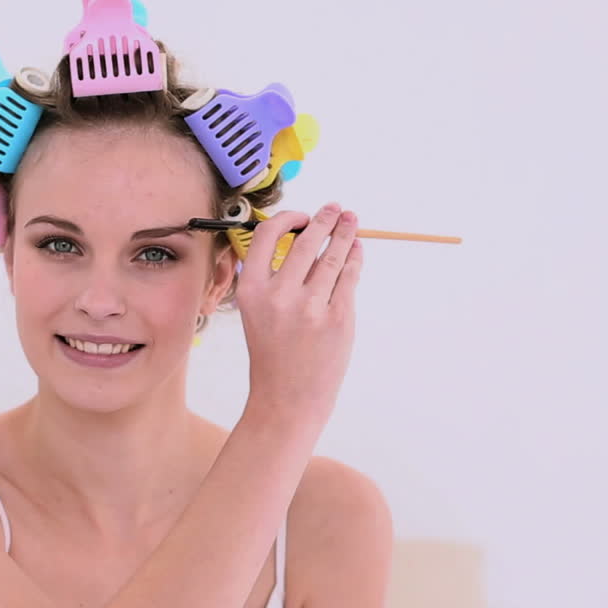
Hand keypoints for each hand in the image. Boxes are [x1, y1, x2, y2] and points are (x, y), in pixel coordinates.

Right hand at [236, 202, 362, 432]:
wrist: (287, 399)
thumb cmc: (273, 354)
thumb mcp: (258, 313)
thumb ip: (276, 278)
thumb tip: (307, 240)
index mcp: (251, 290)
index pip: (266, 235)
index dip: (287, 220)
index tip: (301, 217)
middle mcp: (279, 295)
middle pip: (306, 241)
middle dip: (325, 220)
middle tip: (336, 208)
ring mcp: (311, 306)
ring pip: (333, 256)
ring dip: (345, 234)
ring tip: (352, 222)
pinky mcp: (338, 318)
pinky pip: (349, 278)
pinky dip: (355, 259)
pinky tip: (357, 250)